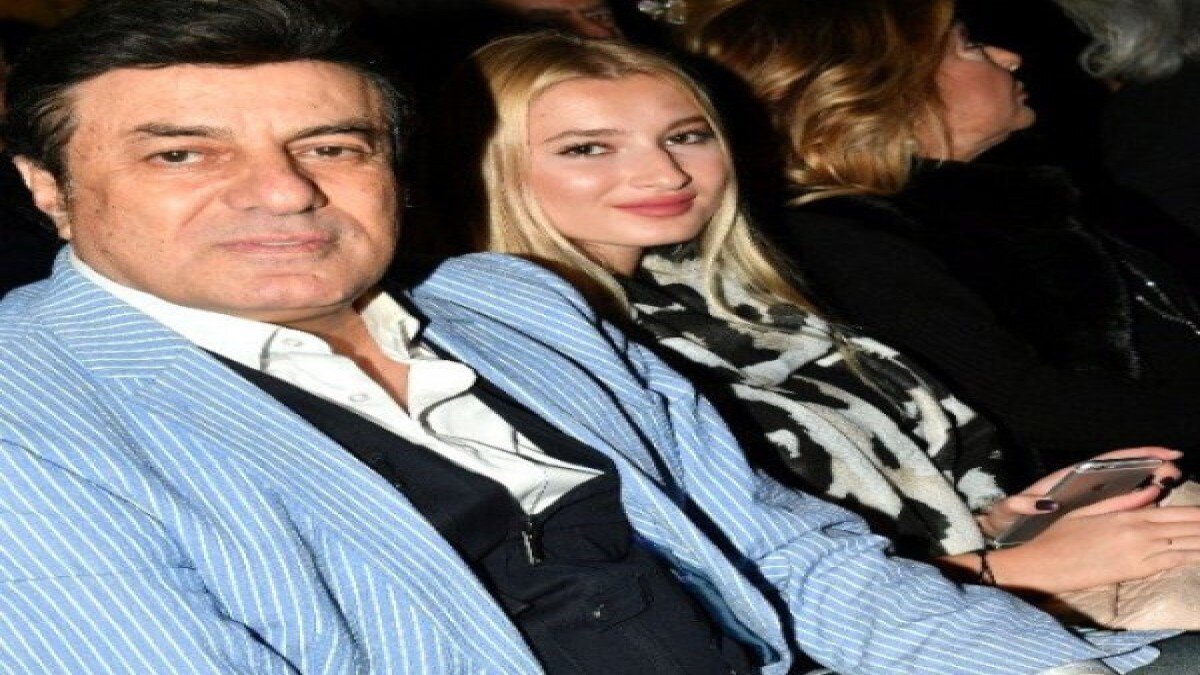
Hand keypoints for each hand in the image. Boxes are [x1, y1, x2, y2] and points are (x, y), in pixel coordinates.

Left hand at [976, 447, 1182, 538]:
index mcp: (1068, 478)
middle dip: (1152, 467)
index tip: (1165, 453)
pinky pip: (1118, 506)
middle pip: (1124, 470)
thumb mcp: (1011, 509)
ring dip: (1150, 483)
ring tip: (1173, 484)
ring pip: (1125, 487)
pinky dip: (1139, 504)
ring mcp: (1088, 499)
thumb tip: (1041, 504)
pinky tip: (1157, 506)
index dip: (1137, 454)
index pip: (1108, 461)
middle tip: (1176, 472)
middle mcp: (1082, 485)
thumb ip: (1023, 505)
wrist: (1002, 528)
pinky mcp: (1088, 514)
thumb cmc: (1008, 515)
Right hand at [988, 503, 1199, 593]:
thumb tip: (1153, 491)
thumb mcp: (1088, 511)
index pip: (1178, 513)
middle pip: (1188, 529)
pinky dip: (1192, 557)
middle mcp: (1140, 534)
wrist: (1044, 565)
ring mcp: (1141, 555)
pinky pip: (1173, 563)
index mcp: (1128, 516)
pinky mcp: (1137, 573)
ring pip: (1187, 547)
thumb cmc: (1060, 536)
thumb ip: (1124, 501)